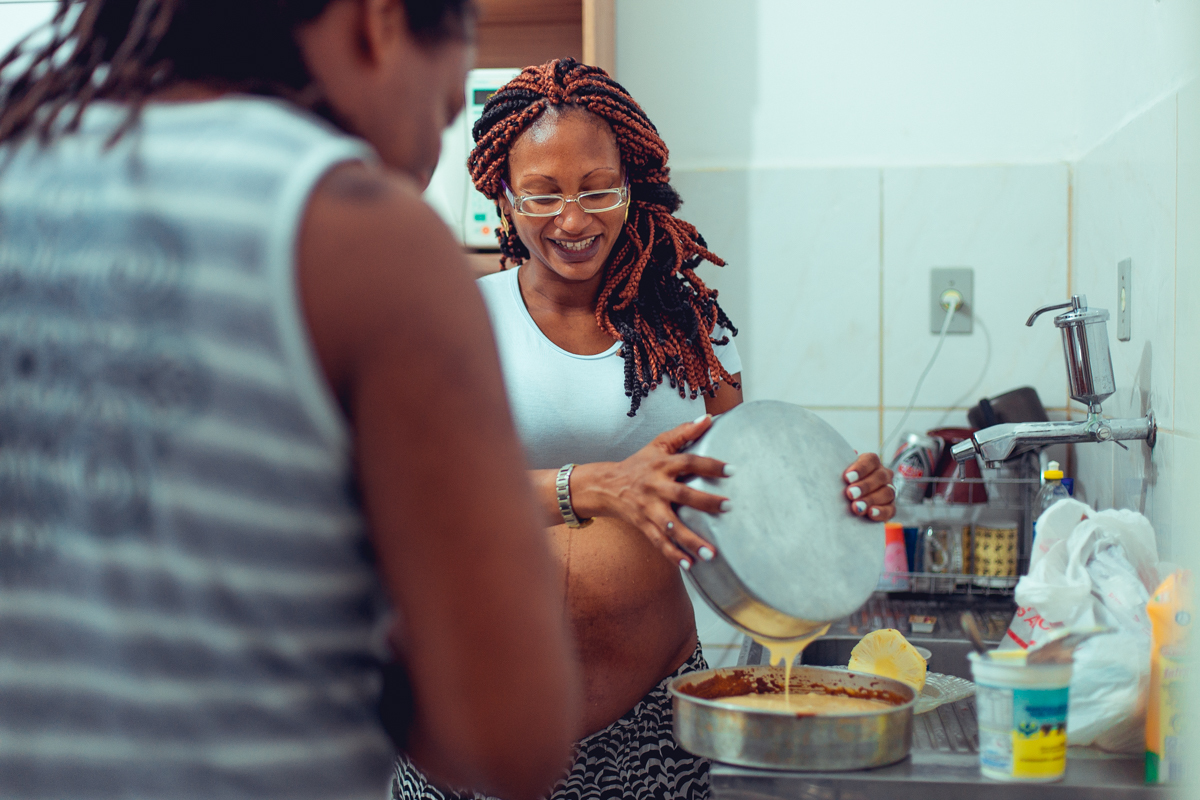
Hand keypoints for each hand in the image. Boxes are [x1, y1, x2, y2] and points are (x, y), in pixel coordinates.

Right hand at [572, 415, 729, 567]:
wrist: (605, 486)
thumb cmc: (638, 464)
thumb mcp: (658, 444)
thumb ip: (684, 433)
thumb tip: (708, 418)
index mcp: (661, 465)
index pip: (688, 462)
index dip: (709, 465)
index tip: (731, 470)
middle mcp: (655, 487)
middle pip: (682, 495)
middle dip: (705, 502)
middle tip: (728, 507)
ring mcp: (649, 509)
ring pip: (671, 526)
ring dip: (691, 541)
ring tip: (711, 553)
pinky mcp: (644, 525)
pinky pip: (659, 543)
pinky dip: (674, 555)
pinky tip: (690, 565)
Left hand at [843, 453, 895, 521]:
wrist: (846, 504)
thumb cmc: (843, 483)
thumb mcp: (840, 473)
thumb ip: (841, 466)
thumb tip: (842, 456)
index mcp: (872, 463)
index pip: (871, 460)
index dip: (861, 468)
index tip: (847, 477)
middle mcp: (883, 475)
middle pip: (880, 477)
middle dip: (864, 486)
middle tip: (850, 494)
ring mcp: (889, 491)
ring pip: (886, 493)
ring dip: (870, 500)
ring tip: (857, 507)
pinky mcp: (890, 507)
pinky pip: (890, 509)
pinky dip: (881, 512)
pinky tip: (870, 513)